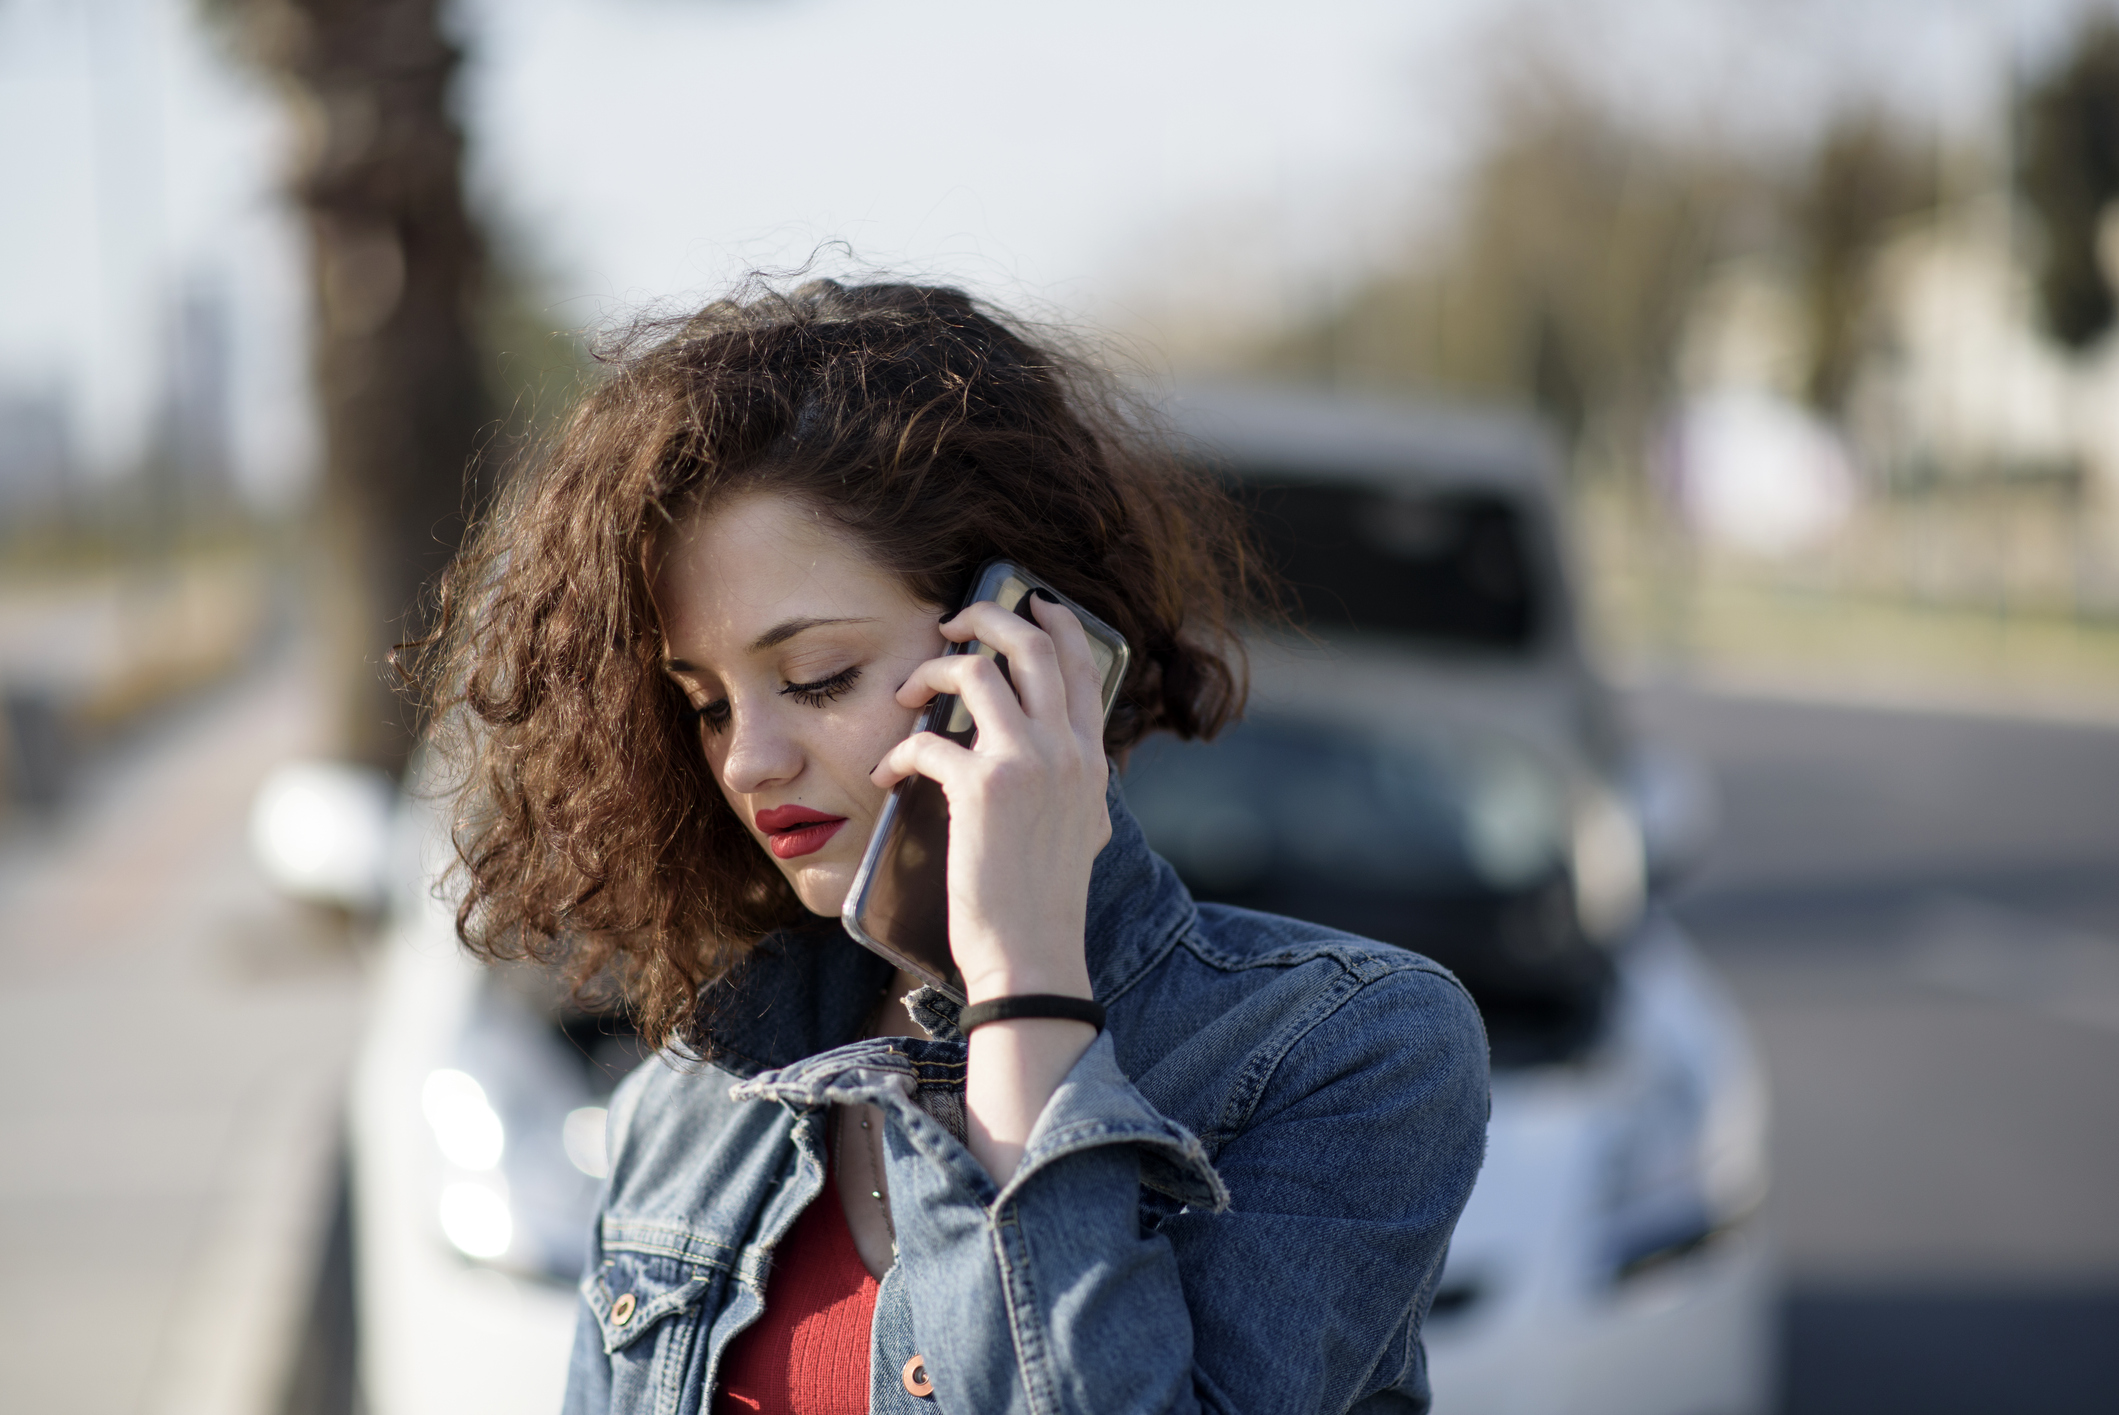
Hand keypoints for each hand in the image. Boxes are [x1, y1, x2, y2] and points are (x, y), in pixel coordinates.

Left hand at [870, 593, 1109, 1003]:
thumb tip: (1052, 757)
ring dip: (930, 671)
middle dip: (985, 616)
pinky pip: (928, 741)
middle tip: (950, 623)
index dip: (1055, 621)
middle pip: (1031, 644)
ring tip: (906, 693)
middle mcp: (1066, 750)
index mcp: (1090, 758)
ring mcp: (1028, 763)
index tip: (1027, 601)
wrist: (1033, 955)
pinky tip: (886, 774)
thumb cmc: (1044, 903)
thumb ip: (1072, 783)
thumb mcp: (1082, 830)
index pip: (1082, 665)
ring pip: (977, 672)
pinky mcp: (983, 788)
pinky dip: (898, 753)